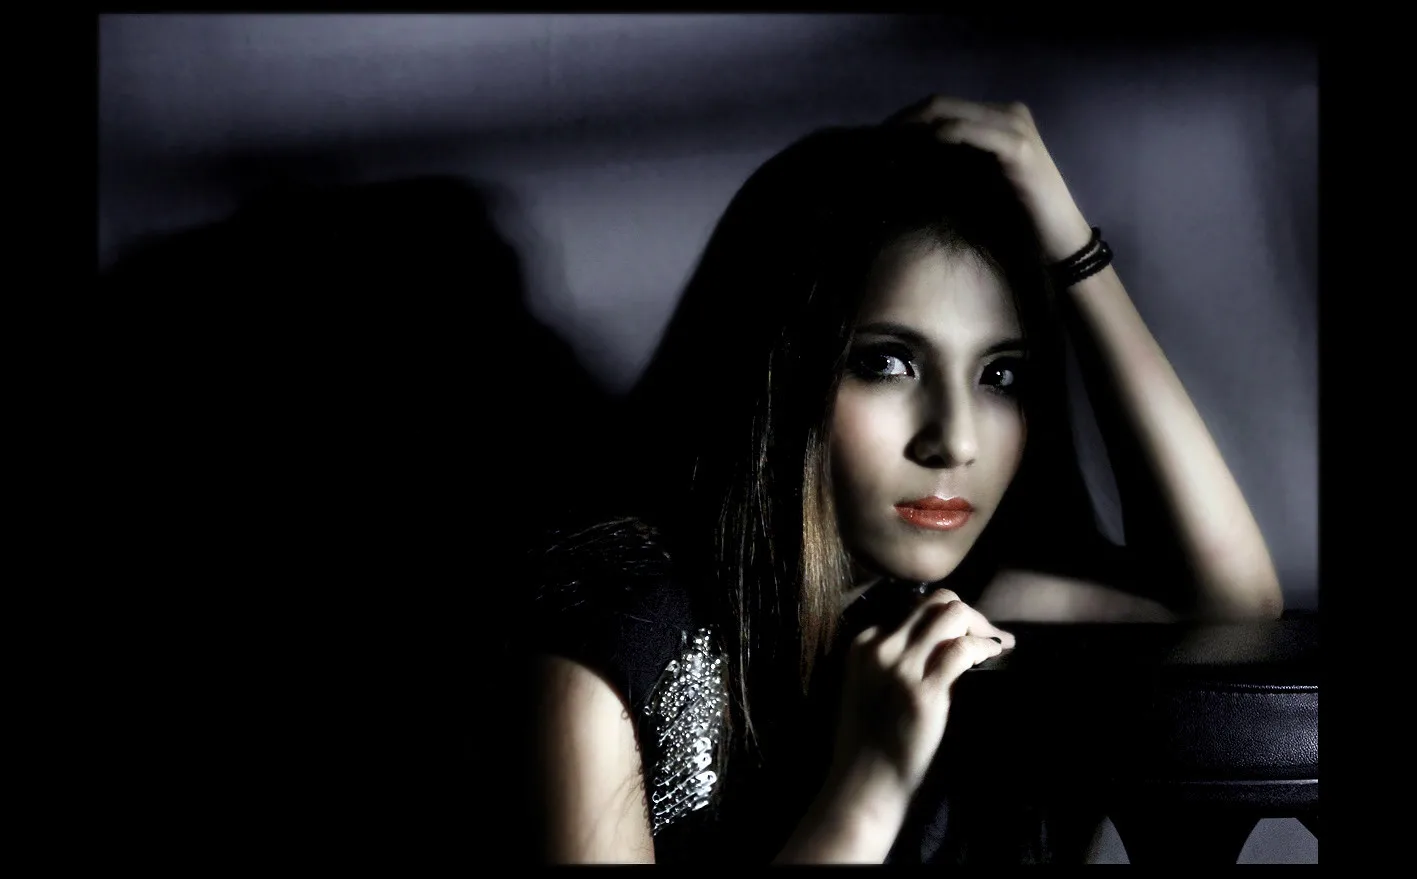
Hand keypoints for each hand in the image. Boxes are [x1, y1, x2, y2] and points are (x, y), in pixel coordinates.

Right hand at [828, 588, 1014, 806]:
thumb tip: (936, 647)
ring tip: (997, 645)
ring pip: (952, 613)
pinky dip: (986, 646)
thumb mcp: (867, 688)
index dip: (945, 620)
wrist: (863, 784)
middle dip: (968, 614)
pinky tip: (995, 656)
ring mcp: (902, 666)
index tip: (966, 634)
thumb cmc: (867, 745)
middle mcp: (881, 646)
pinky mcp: (925, 690)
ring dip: (981, 625)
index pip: (913, 609)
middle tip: (987, 636)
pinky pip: (964, 648)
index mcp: (864, 644)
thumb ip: (890, 662)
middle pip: (936, 602)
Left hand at [887, 95, 1093, 261]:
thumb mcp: (979, 181)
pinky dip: (936, 140)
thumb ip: (954, 161)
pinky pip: (965, 133)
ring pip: (948, 113)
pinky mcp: (1017, 146)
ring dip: (913, 131)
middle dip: (903, 123)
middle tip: (876, 146)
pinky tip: (916, 157)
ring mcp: (1014, 125)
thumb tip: (904, 159)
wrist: (1060, 239)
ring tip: (888, 153)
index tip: (879, 144)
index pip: (942, 107)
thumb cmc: (1018, 217)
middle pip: (940, 104)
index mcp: (998, 117)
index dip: (906, 121)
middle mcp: (1007, 112)